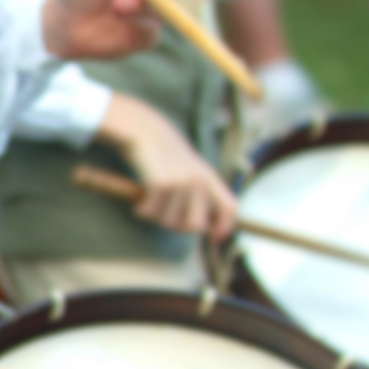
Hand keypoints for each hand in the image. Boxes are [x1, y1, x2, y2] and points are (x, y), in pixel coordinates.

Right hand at [95, 93, 236, 238]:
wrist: (143, 129)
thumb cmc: (161, 152)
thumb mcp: (187, 168)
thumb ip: (197, 190)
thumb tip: (198, 223)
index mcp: (209, 177)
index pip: (230, 208)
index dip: (225, 227)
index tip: (215, 239)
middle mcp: (199, 181)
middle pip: (195, 225)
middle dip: (177, 227)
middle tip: (163, 218)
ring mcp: (182, 182)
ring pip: (169, 221)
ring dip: (155, 217)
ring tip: (148, 203)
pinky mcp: (163, 184)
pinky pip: (151, 212)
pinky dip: (142, 211)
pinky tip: (138, 202)